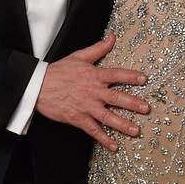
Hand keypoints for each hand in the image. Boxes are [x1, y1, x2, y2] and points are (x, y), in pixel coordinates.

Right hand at [35, 32, 149, 150]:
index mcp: (94, 76)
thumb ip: (98, 48)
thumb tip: (112, 38)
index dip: (131, 76)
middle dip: (133, 103)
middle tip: (146, 108)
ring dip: (123, 125)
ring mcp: (86, 106)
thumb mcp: (79, 56)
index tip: (144, 79)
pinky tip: (114, 146)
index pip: (116, 75)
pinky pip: (93, 131)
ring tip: (135, 131)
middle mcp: (93, 92)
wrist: (38, 86)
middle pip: (117, 98)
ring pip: (108, 117)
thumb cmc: (58, 72)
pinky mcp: (78, 118)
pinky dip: (103, 139)